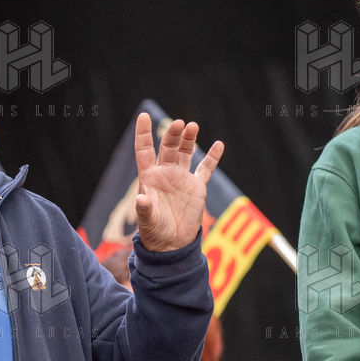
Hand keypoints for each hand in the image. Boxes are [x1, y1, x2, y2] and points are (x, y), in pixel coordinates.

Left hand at [133, 112, 223, 251]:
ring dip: (188, 139)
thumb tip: (140, 199)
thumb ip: (145, 208)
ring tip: (192, 126)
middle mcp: (165, 174)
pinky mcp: (197, 187)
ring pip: (185, 153)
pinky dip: (212, 157)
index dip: (143, 133)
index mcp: (149, 177)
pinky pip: (205, 168)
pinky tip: (218, 144)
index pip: (144, 150)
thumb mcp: (148, 220)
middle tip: (179, 124)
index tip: (143, 116)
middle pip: (168, 147)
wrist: (173, 244)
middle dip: (173, 135)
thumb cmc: (155, 231)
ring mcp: (181, 179)